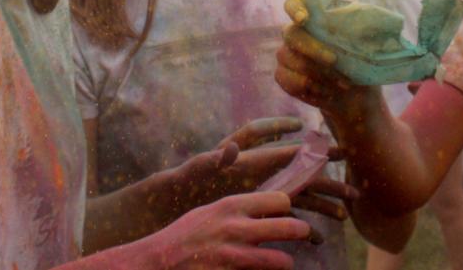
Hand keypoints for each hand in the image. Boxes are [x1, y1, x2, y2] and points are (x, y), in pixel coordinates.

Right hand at [144, 192, 317, 269]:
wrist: (159, 262)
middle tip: (303, 234)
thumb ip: (237, 210)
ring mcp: (235, 257)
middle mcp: (237, 229)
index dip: (286, 207)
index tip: (284, 213)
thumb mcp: (209, 212)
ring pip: (282, 260)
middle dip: (302, 232)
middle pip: (290, 227)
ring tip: (283, 261)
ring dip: (285, 262)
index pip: (280, 200)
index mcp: (231, 206)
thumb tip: (266, 206)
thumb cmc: (185, 236)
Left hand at [164, 117, 352, 218]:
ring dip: (323, 204)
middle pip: (300, 171)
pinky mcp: (262, 211)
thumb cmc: (188, 181)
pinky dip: (304, 228)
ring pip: (302, 196)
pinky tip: (318, 241)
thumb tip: (231, 149)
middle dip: (325, 174)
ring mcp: (264, 191)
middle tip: (351, 174)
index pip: (280, 145)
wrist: (179, 203)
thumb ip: (216, 159)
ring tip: (345, 215)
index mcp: (250, 157)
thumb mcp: (200, 169)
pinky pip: (289, 218)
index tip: (314, 134)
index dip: (297, 138)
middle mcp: (262, 171)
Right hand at [274, 0, 382, 128]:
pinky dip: (311, 88)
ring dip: (318, 73)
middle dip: (313, 49)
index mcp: (312, 17)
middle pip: (292, 35)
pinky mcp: (284, 76)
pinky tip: (328, 92)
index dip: (295, 9)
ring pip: (292, 60)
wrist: (355, 94)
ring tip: (342, 83)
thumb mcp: (366, 44)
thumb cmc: (360, 62)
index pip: (293, 4)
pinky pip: (289, 81)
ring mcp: (286, 54)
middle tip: (334, 60)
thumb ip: (360, 29)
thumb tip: (367, 22)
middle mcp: (294, 33)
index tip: (304, 19)